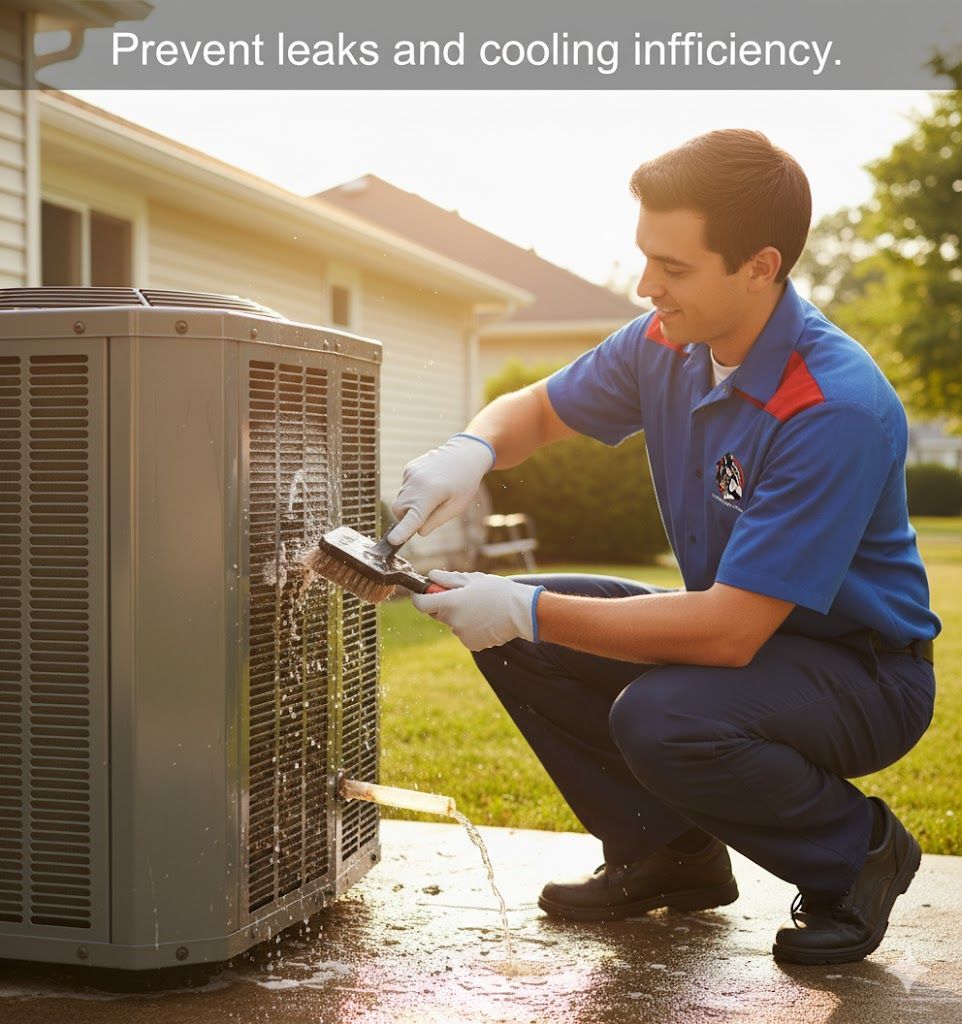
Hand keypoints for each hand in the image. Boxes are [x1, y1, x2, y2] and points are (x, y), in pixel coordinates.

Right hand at [387, 434, 494, 545]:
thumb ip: (435, 521)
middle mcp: (416, 482)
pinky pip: (405, 488)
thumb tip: (418, 531)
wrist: (464, 454)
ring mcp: (410, 474)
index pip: (413, 517)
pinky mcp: (409, 468)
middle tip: (428, 512)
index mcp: (430, 494)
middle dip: (407, 517)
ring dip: (412, 504)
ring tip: (434, 494)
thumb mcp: (456, 507)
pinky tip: (430, 484)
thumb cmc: (464, 483)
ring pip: (401, 499)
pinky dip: (413, 492)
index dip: (402, 531)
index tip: (392, 541)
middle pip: (399, 510)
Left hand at [411, 570, 544, 650]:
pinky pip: (464, 633)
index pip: (420, 604)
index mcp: (450, 604)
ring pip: (453, 623)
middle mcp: (453, 622)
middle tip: (463, 596)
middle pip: (437, 613)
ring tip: (481, 607)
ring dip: (460, 615)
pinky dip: (470, 627)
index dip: (420, 597)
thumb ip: (447, 579)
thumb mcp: (472, 579)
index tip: (424, 592)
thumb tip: (431, 576)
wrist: (521, 612)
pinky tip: (485, 619)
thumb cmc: (497, 591)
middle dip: (444, 604)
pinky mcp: (471, 644)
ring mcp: (462, 635)